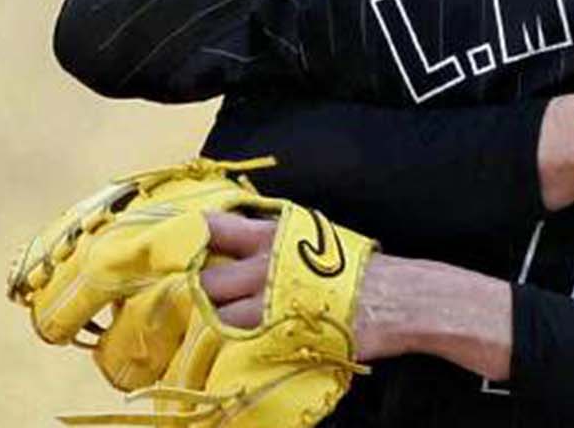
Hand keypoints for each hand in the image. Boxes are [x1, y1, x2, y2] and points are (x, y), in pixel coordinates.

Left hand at [200, 212, 404, 363]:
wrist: (396, 299)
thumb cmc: (356, 265)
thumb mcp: (313, 235)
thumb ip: (271, 236)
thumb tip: (231, 235)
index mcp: (272, 236)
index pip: (213, 229)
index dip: (189, 239)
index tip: (178, 248)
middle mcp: (264, 268)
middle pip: (206, 279)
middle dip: (195, 287)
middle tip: (193, 293)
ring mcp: (268, 307)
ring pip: (215, 317)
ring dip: (210, 319)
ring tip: (211, 321)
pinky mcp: (277, 338)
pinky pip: (236, 344)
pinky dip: (228, 343)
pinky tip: (231, 341)